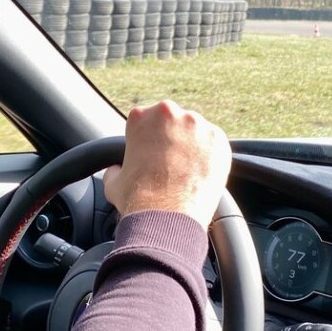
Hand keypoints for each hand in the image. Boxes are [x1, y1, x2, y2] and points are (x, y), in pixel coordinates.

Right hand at [103, 101, 230, 228]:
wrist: (166, 217)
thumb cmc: (137, 200)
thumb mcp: (113, 182)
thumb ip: (115, 168)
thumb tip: (116, 169)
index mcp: (141, 117)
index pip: (147, 121)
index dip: (150, 140)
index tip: (153, 155)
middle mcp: (170, 113)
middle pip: (173, 122)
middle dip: (173, 139)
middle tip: (171, 165)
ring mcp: (197, 124)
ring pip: (196, 131)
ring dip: (192, 146)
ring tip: (187, 172)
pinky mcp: (219, 139)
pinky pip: (215, 144)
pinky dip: (211, 156)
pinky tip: (201, 174)